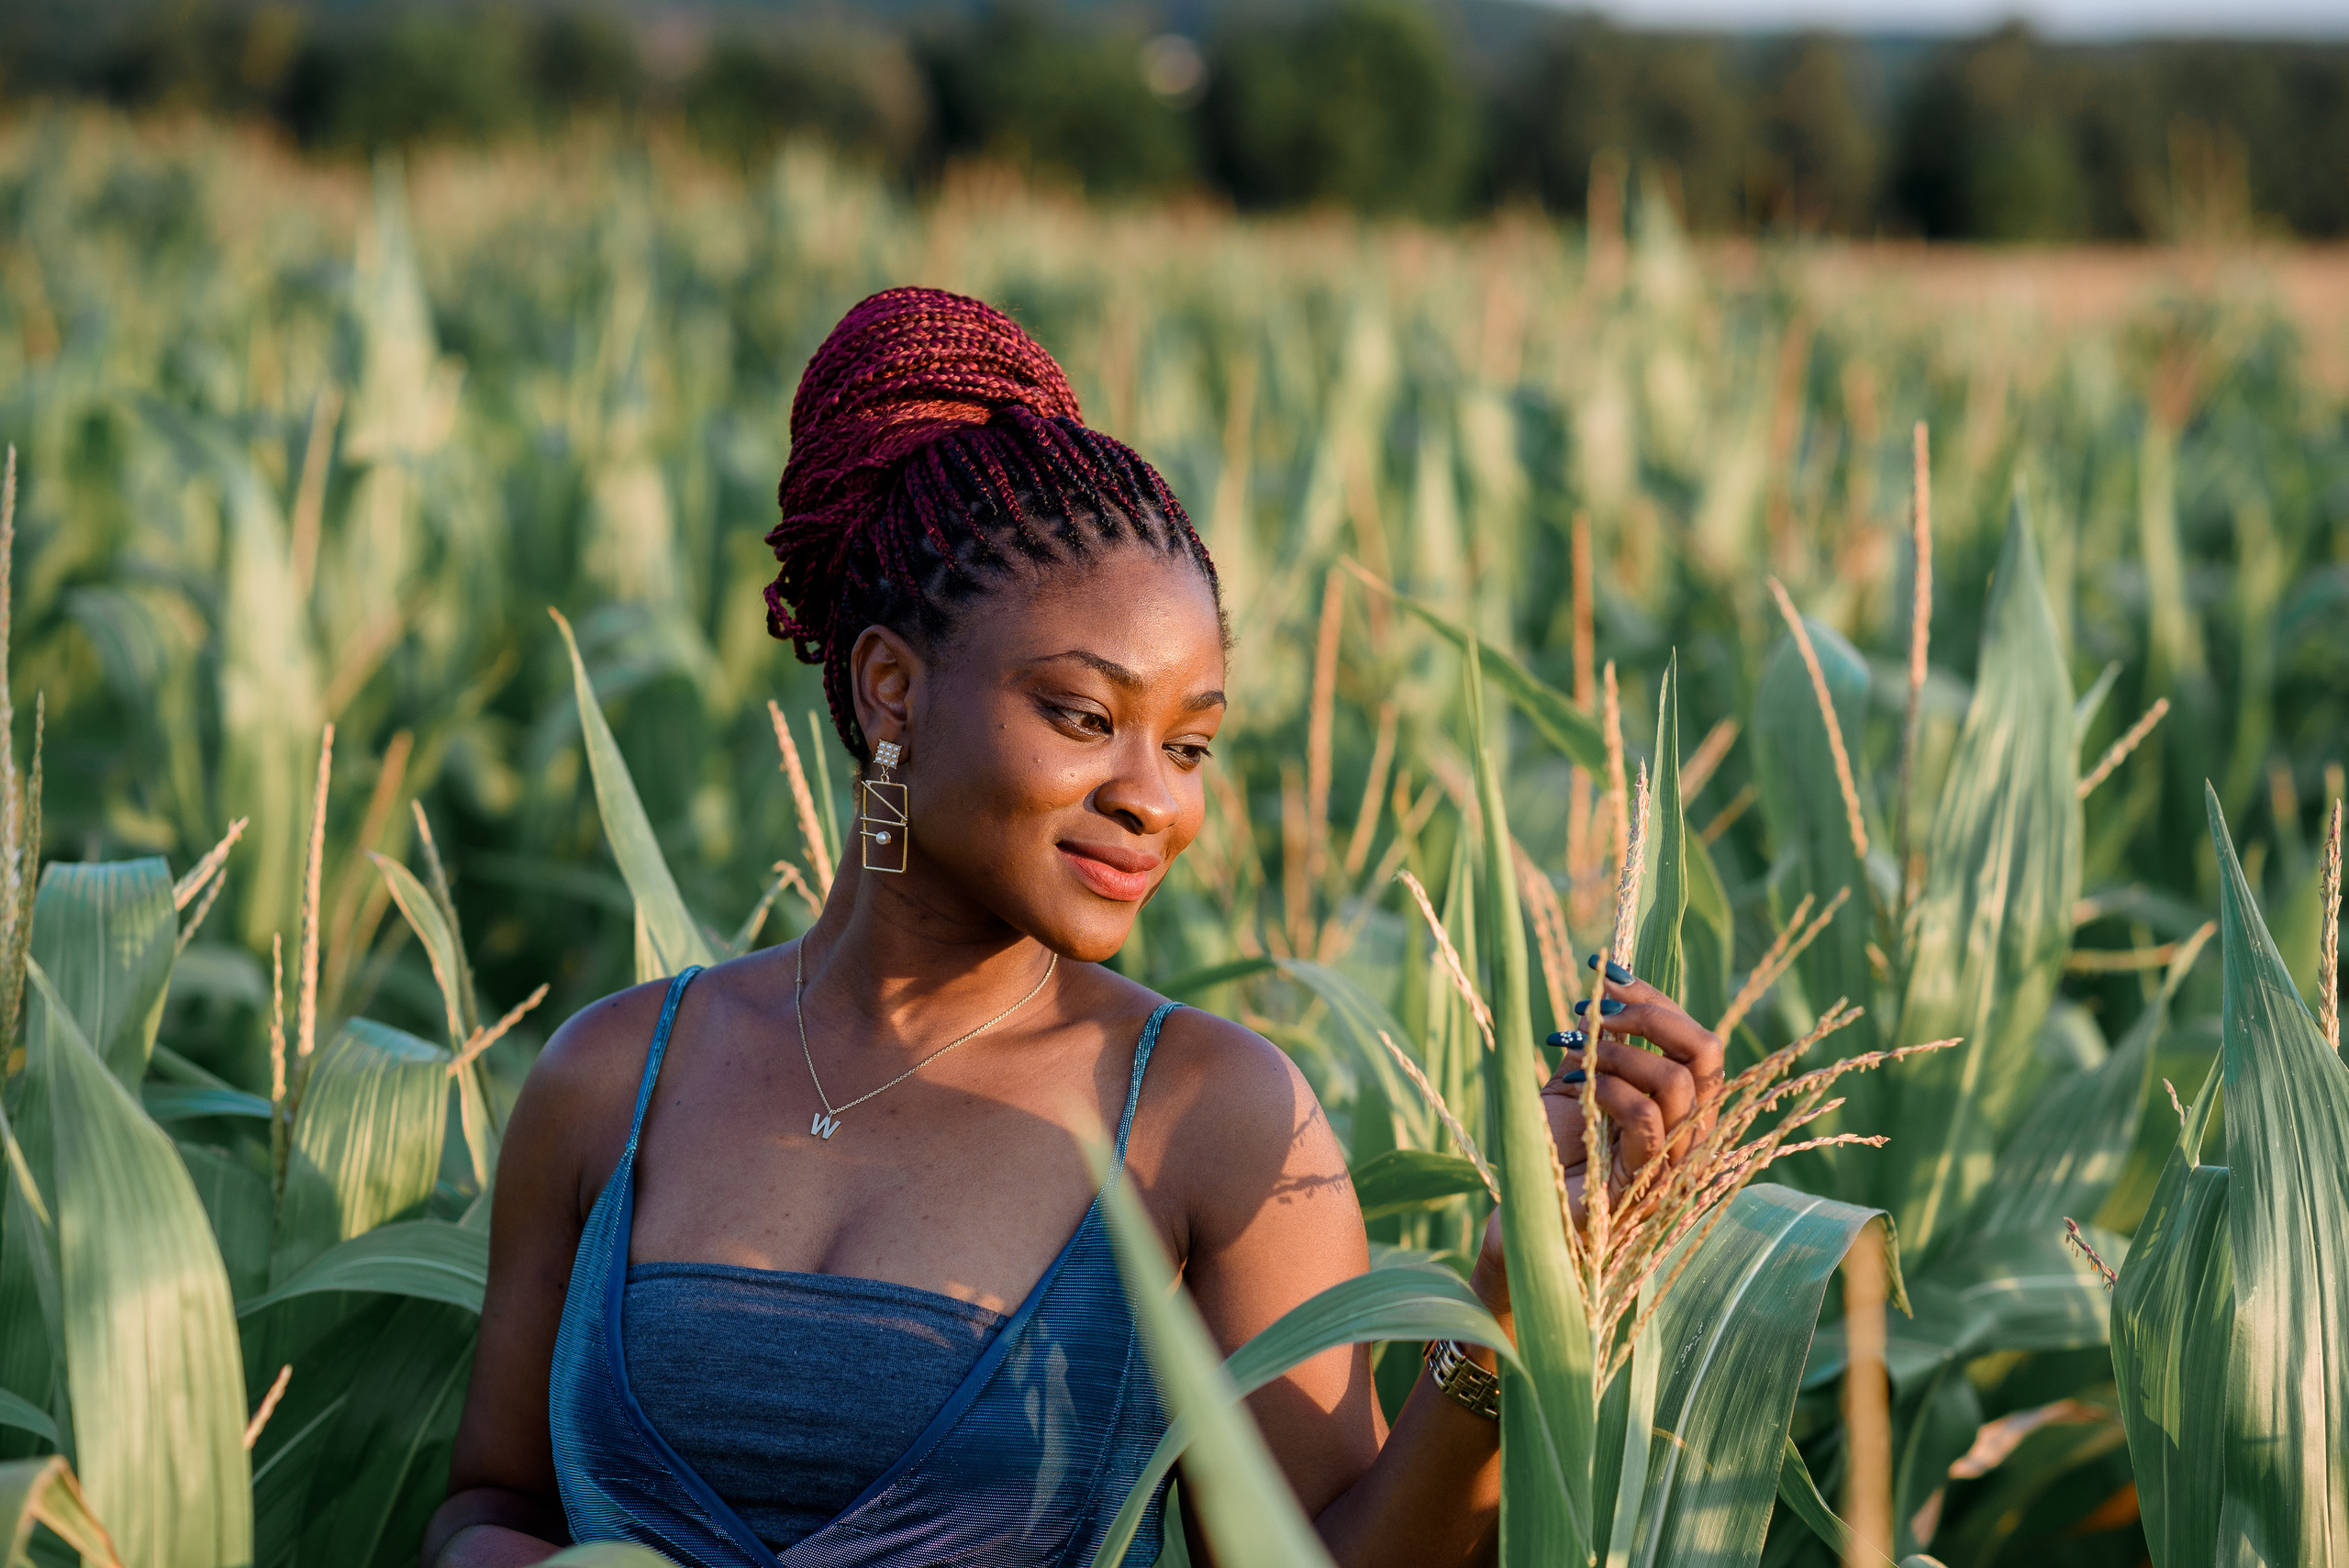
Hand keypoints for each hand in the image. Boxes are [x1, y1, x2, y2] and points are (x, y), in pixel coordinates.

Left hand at [1470, 960, 1724, 1320]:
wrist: (1520, 1224)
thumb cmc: (1549, 1156)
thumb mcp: (1576, 1084)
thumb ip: (1600, 1043)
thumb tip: (1605, 983)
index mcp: (1682, 1109)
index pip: (1700, 1040)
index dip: (1657, 997)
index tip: (1604, 970)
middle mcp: (1689, 1137)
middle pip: (1709, 1053)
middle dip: (1650, 1014)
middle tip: (1592, 1009)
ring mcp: (1671, 1167)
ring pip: (1679, 1083)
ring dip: (1619, 1052)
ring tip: (1573, 1054)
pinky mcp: (1642, 1191)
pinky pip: (1648, 1124)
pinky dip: (1610, 1091)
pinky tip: (1573, 1087)